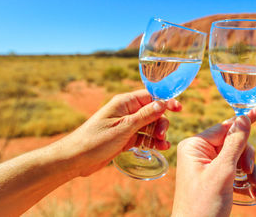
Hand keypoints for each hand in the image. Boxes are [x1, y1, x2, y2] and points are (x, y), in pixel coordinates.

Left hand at [53, 89, 181, 176]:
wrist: (77, 158)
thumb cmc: (96, 140)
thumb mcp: (124, 127)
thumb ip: (144, 116)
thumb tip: (162, 103)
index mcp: (125, 103)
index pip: (150, 96)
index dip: (165, 101)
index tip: (178, 108)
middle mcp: (127, 111)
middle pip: (152, 112)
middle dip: (161, 122)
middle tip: (162, 135)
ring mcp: (126, 125)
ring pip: (149, 125)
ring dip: (158, 134)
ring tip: (162, 144)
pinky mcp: (125, 138)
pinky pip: (143, 136)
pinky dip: (151, 141)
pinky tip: (159, 148)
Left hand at [172, 108, 255, 216]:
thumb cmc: (204, 205)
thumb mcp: (222, 172)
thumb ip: (235, 144)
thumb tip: (243, 118)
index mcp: (194, 146)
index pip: (223, 128)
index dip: (242, 123)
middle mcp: (199, 154)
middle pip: (232, 143)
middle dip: (246, 158)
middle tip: (251, 173)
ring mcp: (206, 167)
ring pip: (236, 158)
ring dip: (249, 171)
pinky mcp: (213, 179)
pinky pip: (234, 172)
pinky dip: (245, 181)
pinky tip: (255, 192)